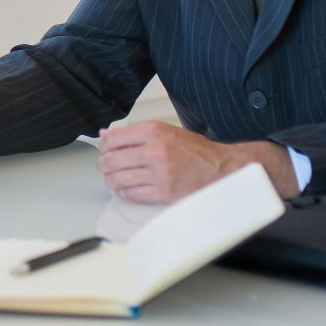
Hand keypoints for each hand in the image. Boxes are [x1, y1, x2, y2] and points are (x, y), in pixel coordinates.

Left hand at [95, 122, 297, 203]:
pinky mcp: (163, 192)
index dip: (104, 146)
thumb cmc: (195, 151)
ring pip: (118, 179)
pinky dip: (123, 193)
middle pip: (111, 160)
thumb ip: (135, 134)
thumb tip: (106, 134)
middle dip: (104, 165)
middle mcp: (155, 150)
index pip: (114, 138)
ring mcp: (159, 173)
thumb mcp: (166, 132)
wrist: (222, 169)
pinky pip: (131, 194)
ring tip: (114, 179)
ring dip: (111, 181)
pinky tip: (127, 189)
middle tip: (106, 167)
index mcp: (155, 131)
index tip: (105, 151)